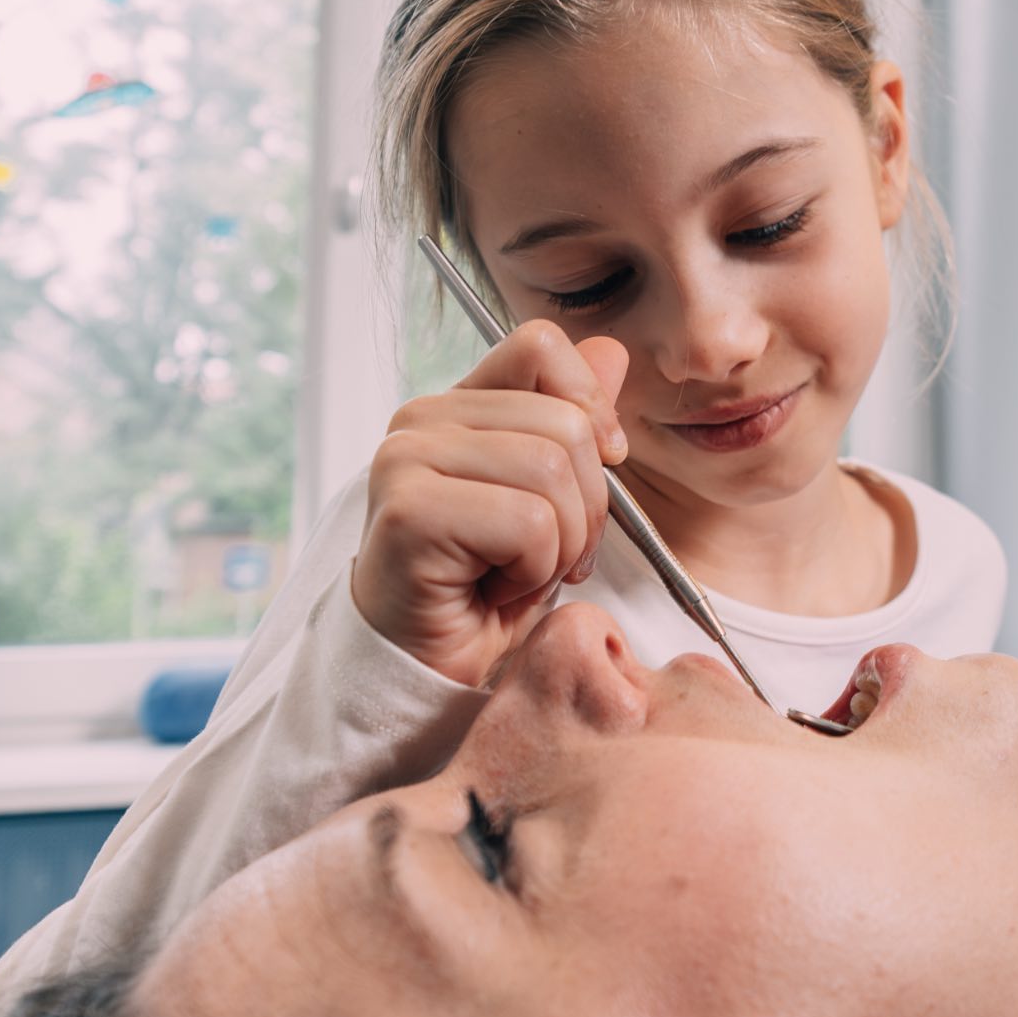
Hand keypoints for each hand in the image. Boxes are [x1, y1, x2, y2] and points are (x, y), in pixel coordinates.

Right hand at [352, 323, 631, 685]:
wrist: (433, 668)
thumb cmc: (486, 591)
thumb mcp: (554, 499)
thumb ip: (574, 419)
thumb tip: (611, 351)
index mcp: (460, 407)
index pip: (542, 348)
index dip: (592, 404)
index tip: (603, 464)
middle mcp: (422, 420)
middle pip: (566, 422)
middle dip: (588, 506)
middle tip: (550, 554)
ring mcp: (406, 460)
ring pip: (552, 471)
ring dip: (562, 544)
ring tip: (519, 572)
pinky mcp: (409, 511)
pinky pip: (527, 522)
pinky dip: (534, 569)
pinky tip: (494, 588)